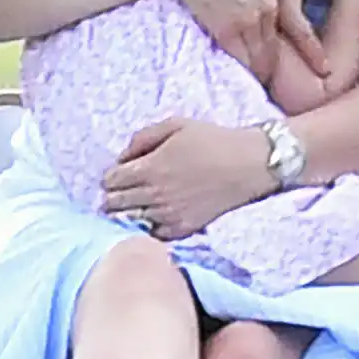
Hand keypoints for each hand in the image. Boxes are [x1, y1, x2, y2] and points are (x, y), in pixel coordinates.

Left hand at [101, 119, 273, 238]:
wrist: (249, 165)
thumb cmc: (212, 141)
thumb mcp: (174, 125)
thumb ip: (141, 139)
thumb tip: (121, 159)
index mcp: (150, 169)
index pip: (109, 181)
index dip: (111, 176)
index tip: (120, 173)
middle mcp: (154, 195)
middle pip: (113, 204)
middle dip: (113, 195)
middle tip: (123, 190)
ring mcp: (167, 216)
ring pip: (128, 222)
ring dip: (126, 213)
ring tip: (134, 204)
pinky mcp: (182, 230)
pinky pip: (151, 234)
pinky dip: (146, 226)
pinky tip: (153, 216)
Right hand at [165, 0, 328, 83]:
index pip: (301, 28)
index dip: (312, 52)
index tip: (323, 70)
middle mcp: (265, 11)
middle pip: (278, 47)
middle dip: (284, 66)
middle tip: (291, 83)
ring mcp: (241, 23)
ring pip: (259, 56)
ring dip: (264, 68)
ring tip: (267, 81)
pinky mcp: (218, 30)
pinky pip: (238, 56)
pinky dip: (243, 65)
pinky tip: (244, 71)